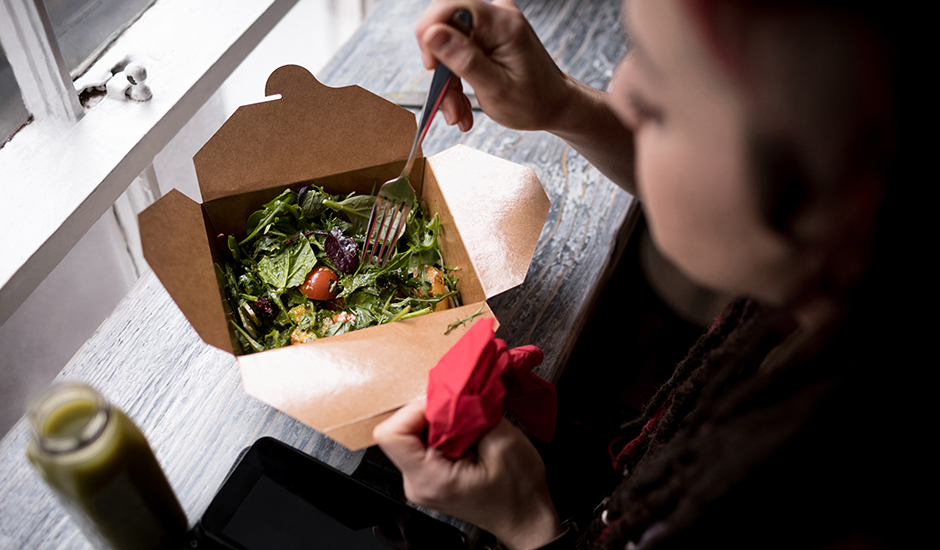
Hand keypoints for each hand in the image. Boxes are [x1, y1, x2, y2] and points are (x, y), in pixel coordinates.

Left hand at [374, 399, 562, 549]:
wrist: (526, 517)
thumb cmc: (519, 492)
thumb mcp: (503, 442)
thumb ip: (473, 413)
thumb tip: (454, 390)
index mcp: (430, 479)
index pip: (392, 434)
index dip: (415, 409)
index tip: (444, 403)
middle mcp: (416, 481)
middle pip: (400, 429)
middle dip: (431, 411)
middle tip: (461, 409)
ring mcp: (420, 478)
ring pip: (411, 431)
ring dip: (439, 418)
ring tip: (467, 422)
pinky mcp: (428, 471)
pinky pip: (422, 439)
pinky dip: (443, 427)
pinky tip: (465, 430)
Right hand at [415, 0, 576, 132]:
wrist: (554, 105)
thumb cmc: (534, 101)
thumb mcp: (497, 88)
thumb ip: (464, 60)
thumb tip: (431, 33)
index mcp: (502, 24)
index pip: (449, 7)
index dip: (430, 36)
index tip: (433, 69)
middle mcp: (496, 16)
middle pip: (444, 29)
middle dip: (440, 72)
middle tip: (450, 108)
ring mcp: (491, 25)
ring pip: (446, 46)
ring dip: (448, 84)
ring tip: (459, 115)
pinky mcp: (486, 36)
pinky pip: (456, 52)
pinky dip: (456, 81)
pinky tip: (464, 106)